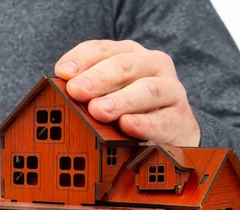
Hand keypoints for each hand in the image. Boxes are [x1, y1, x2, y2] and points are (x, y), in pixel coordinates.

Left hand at [54, 40, 200, 146]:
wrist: (172, 130)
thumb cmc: (130, 108)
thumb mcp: (106, 94)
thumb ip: (85, 91)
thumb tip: (59, 94)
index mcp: (129, 54)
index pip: (101, 50)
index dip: (81, 60)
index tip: (63, 73)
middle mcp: (152, 65)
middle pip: (124, 66)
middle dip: (98, 79)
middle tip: (78, 91)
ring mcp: (170, 90)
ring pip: (147, 90)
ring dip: (121, 100)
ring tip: (99, 110)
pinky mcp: (180, 118)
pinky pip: (162, 120)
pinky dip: (144, 123)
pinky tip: (127, 126)